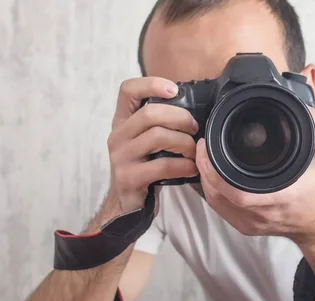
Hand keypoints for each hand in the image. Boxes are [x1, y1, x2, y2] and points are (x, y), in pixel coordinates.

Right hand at [104, 77, 199, 214]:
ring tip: (194, 151)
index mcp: (122, 121)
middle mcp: (118, 135)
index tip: (175, 90)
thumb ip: (161, 123)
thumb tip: (197, 106)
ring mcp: (121, 157)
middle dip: (180, 118)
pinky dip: (184, 166)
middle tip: (195, 128)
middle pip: (150, 114)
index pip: (128, 90)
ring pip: (158, 137)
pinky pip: (163, 165)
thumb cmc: (145, 166)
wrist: (127, 203)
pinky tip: (192, 169)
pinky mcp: (129, 177)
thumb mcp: (147, 140)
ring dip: (184, 143)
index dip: (152, 84)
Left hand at [195, 107, 314, 242]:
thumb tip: (304, 109)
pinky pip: (220, 209)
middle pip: (219, 196)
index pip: (237, 192)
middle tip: (201, 146)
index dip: (214, 171)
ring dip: (205, 179)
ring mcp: (252, 223)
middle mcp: (262, 213)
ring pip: (216, 203)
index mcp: (280, 196)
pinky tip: (210, 176)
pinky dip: (211, 191)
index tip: (207, 146)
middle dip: (204, 169)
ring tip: (204, 157)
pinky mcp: (246, 227)